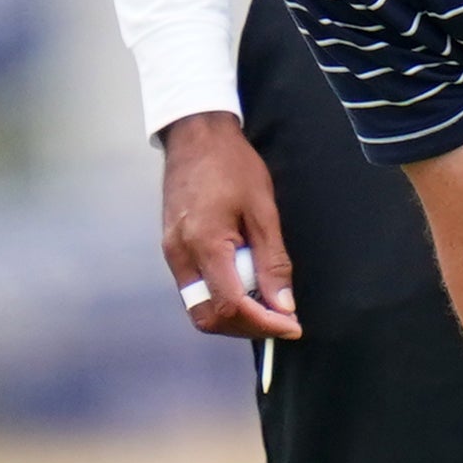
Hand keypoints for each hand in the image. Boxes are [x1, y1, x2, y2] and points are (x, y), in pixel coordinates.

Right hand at [160, 112, 300, 340]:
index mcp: (205, 244)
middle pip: (207, 318)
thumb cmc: (233, 164)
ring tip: (268, 303)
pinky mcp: (171, 248)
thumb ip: (273, 261)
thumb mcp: (264, 210)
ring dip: (234, 314)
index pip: (230, 306)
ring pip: (198, 307)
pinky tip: (246, 285)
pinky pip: (195, 288)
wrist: (196, 135)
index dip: (264, 324)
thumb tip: (284, 305)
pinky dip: (222, 296)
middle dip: (246, 328)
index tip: (292, 326)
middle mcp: (180, 255)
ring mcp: (171, 253)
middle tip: (280, 320)